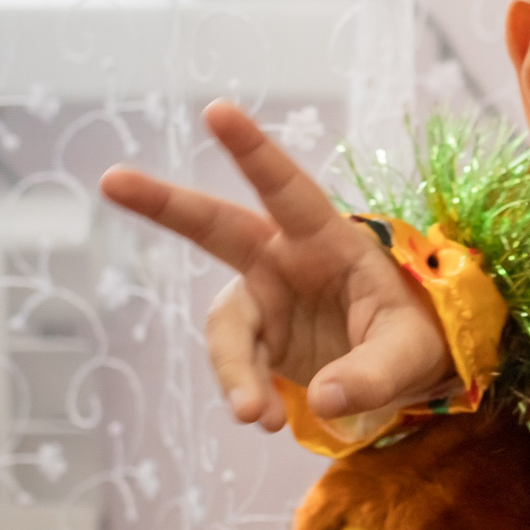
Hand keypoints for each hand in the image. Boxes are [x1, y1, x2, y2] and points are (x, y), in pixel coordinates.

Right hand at [98, 101, 455, 430]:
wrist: (409, 371)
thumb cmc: (418, 339)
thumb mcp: (414, 354)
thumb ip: (375, 374)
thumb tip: (324, 398)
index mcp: (330, 240)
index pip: (289, 190)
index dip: (253, 152)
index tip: (216, 111)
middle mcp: (285, 260)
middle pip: (215, 227)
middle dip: (163, 203)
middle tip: (111, 179)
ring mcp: (264, 300)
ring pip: (227, 330)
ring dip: (235, 372)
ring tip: (259, 416)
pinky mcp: (256, 340)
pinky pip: (236, 366)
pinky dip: (246, 392)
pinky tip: (268, 418)